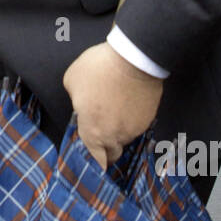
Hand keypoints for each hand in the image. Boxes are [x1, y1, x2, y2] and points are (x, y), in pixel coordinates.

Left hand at [62, 42, 162, 171]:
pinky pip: (137, 124)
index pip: (93, 161)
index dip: (93, 161)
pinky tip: (127, 101)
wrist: (134, 59)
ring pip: (125, 137)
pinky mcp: (148, 118)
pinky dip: (132, 117)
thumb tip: (80, 103)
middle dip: (106, 148)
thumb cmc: (99, 69)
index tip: (92, 158)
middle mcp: (115, 136)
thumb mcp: (72, 80)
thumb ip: (74, 99)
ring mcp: (134, 129)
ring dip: (119, 129)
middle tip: (101, 132)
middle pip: (112, 154)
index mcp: (92, 132)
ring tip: (114, 107)